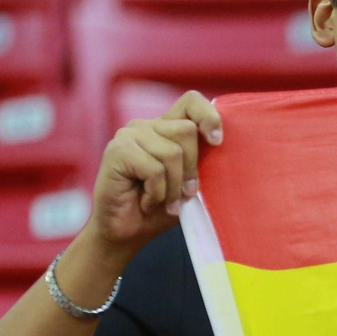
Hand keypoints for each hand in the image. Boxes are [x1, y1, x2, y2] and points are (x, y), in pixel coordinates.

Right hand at [84, 91, 222, 257]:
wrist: (126, 233)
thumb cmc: (160, 208)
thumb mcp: (189, 181)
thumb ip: (201, 160)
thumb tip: (220, 142)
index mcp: (166, 127)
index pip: (191, 102)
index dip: (208, 116)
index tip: (217, 141)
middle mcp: (146, 126)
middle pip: (187, 131)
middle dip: (191, 169)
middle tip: (183, 193)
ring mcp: (128, 135)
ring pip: (172, 152)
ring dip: (174, 186)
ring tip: (163, 200)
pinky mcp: (116, 151)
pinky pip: (154, 169)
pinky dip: (157, 192)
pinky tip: (145, 201)